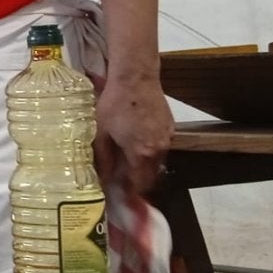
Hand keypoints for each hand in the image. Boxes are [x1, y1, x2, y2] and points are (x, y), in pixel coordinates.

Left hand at [91, 73, 173, 193]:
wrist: (136, 77)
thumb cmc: (114, 104)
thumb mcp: (101, 133)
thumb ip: (103, 159)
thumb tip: (102, 179)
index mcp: (141, 154)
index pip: (139, 185)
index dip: (129, 193)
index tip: (119, 195)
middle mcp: (159, 150)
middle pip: (151, 176)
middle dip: (137, 182)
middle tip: (121, 180)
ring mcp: (168, 138)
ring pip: (157, 162)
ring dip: (144, 165)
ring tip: (126, 160)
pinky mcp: (171, 127)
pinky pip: (161, 147)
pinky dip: (150, 151)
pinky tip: (136, 141)